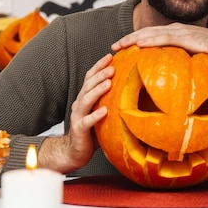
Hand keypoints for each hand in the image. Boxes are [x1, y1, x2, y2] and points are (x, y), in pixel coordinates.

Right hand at [38, 53, 113, 172]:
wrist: (75, 151)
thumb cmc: (92, 131)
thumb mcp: (102, 112)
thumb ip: (110, 100)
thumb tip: (132, 88)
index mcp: (85, 97)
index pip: (90, 77)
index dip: (99, 66)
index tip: (110, 56)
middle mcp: (79, 104)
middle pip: (87, 85)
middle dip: (100, 75)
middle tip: (112, 67)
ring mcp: (78, 116)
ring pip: (85, 100)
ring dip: (97, 90)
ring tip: (109, 83)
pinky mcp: (79, 130)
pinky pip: (87, 121)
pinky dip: (95, 115)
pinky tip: (104, 111)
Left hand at [112, 23, 207, 81]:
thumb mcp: (195, 63)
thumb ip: (183, 67)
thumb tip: (173, 83)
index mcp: (178, 35)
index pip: (153, 36)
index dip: (136, 40)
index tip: (122, 48)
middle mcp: (178, 30)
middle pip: (148, 32)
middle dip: (130, 38)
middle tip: (114, 46)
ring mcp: (182, 32)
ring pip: (153, 33)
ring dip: (135, 38)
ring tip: (120, 44)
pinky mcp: (188, 37)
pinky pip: (165, 38)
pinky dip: (150, 40)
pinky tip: (139, 44)